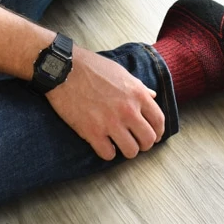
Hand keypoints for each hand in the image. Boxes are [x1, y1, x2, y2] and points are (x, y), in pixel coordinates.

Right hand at [46, 46, 165, 160]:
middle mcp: (128, 110)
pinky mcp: (92, 132)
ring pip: (131, 151)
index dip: (158, 133)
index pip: (158, 121)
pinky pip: (108, 154)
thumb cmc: (92, 68)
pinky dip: (108, 153)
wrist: (64, 69)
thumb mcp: (122, 73)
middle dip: (144, 144)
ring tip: (121, 145)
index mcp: (137, 94)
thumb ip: (139, 87)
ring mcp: (110, 122)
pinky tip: (104, 146)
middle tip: (137, 143)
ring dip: (127, 150)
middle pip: (148, 139)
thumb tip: (152, 96)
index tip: (155, 136)